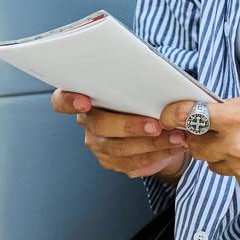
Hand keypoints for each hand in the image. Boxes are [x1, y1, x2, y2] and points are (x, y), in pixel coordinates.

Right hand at [54, 89, 189, 180]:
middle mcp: (88, 122)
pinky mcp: (114, 162)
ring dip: (153, 142)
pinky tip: (175, 146)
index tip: (84, 100)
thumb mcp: (140, 81)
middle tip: (156, 124)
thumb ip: (138, 79)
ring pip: (121, 148)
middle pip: (101, 126)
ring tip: (177, 135)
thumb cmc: (144, 96)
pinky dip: (158, 154)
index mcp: (84, 96)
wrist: (156, 122)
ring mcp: (99, 145)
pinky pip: (134, 162)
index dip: (69, 101)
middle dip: (131, 126)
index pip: (61, 100)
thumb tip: (158, 77)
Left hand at [159, 95, 239, 201]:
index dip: (174, 115)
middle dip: (201, 139)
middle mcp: (237, 150)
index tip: (168, 115)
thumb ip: (233, 109)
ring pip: (216, 166)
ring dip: (223, 156)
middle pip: (197, 147)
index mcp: (238, 122)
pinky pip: (238, 178)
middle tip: (212, 131)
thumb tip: (211, 114)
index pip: (191, 117)